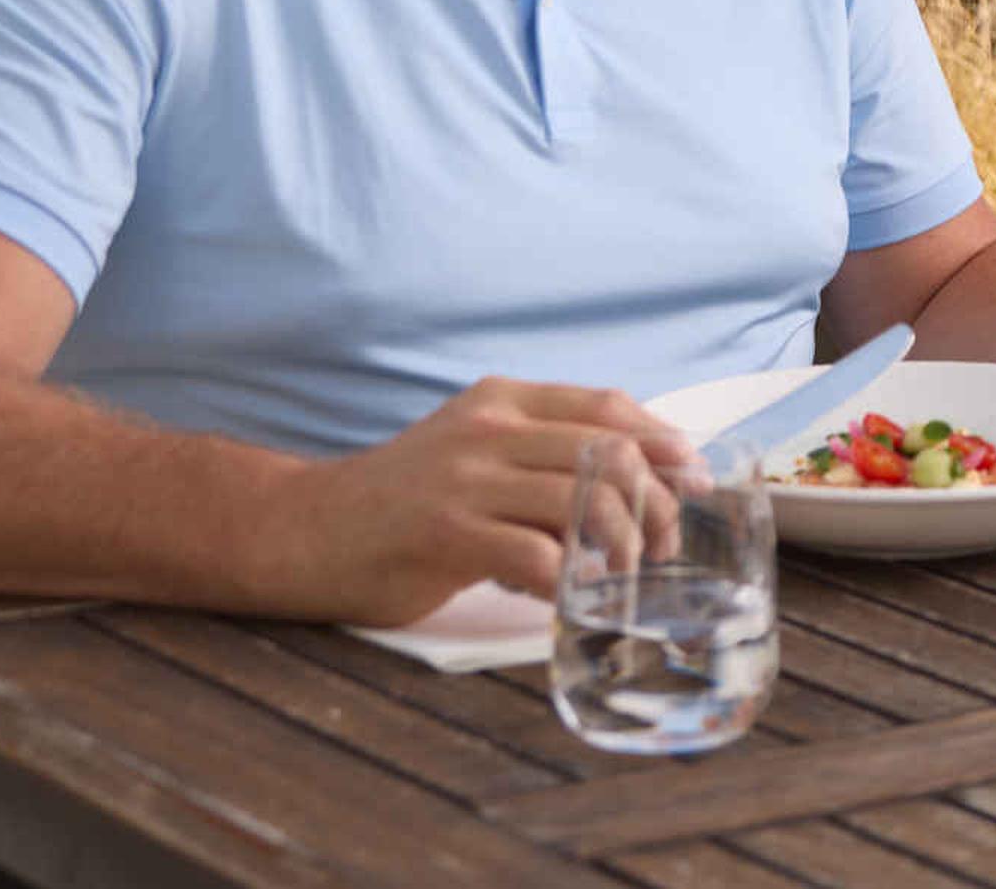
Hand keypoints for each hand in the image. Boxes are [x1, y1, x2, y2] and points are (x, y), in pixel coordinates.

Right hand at [284, 377, 695, 627]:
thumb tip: (637, 474)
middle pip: (608, 453)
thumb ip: (538, 450)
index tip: (694, 476)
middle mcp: (488, 429)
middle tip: (666, 542)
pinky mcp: (445, 534)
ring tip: (624, 573)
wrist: (301, 528)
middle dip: (656, 502)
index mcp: (502, 400)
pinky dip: (566, 580)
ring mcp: (465, 480)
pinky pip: (537, 555)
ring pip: (583, 501)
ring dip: (620, 544)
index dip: (663, 441)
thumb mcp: (473, 447)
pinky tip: (564, 595)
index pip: (607, 407)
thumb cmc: (402, 498)